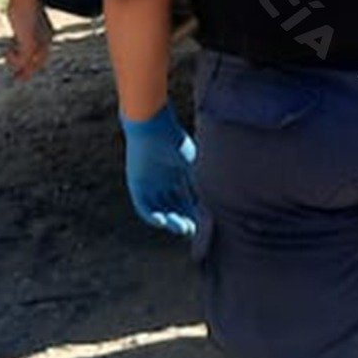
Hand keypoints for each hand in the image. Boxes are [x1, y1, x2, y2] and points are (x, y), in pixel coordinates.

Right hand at [5, 0, 52, 80]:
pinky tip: (7, 52)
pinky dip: (13, 59)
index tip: (23, 66)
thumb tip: (18, 27)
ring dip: (20, 68)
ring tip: (11, 70)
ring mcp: (39, 43)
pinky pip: (22, 60)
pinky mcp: (30, 45)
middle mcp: (46, 40)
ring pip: (31, 64)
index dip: (33, 62)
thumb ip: (23, 26)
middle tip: (18, 78)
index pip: (43, 54)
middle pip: (40, 62)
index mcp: (48, 34)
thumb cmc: (23, 4)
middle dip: (29, 71)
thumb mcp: (25, 18)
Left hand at [120, 104, 198, 236]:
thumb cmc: (176, 141)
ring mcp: (149, 184)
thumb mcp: (194, 165)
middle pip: (173, 207)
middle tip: (192, 231)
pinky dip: (152, 216)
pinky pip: (143, 206)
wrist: (152, 126)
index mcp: (178, 174)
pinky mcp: (136, 184)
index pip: (187, 200)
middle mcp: (163, 181)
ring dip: (170, 221)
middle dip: (183, 221)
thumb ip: (202, 183)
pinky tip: (163, 221)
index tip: (204, 225)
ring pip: (160, 209)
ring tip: (181, 228)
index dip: (194, 213)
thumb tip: (221, 201)